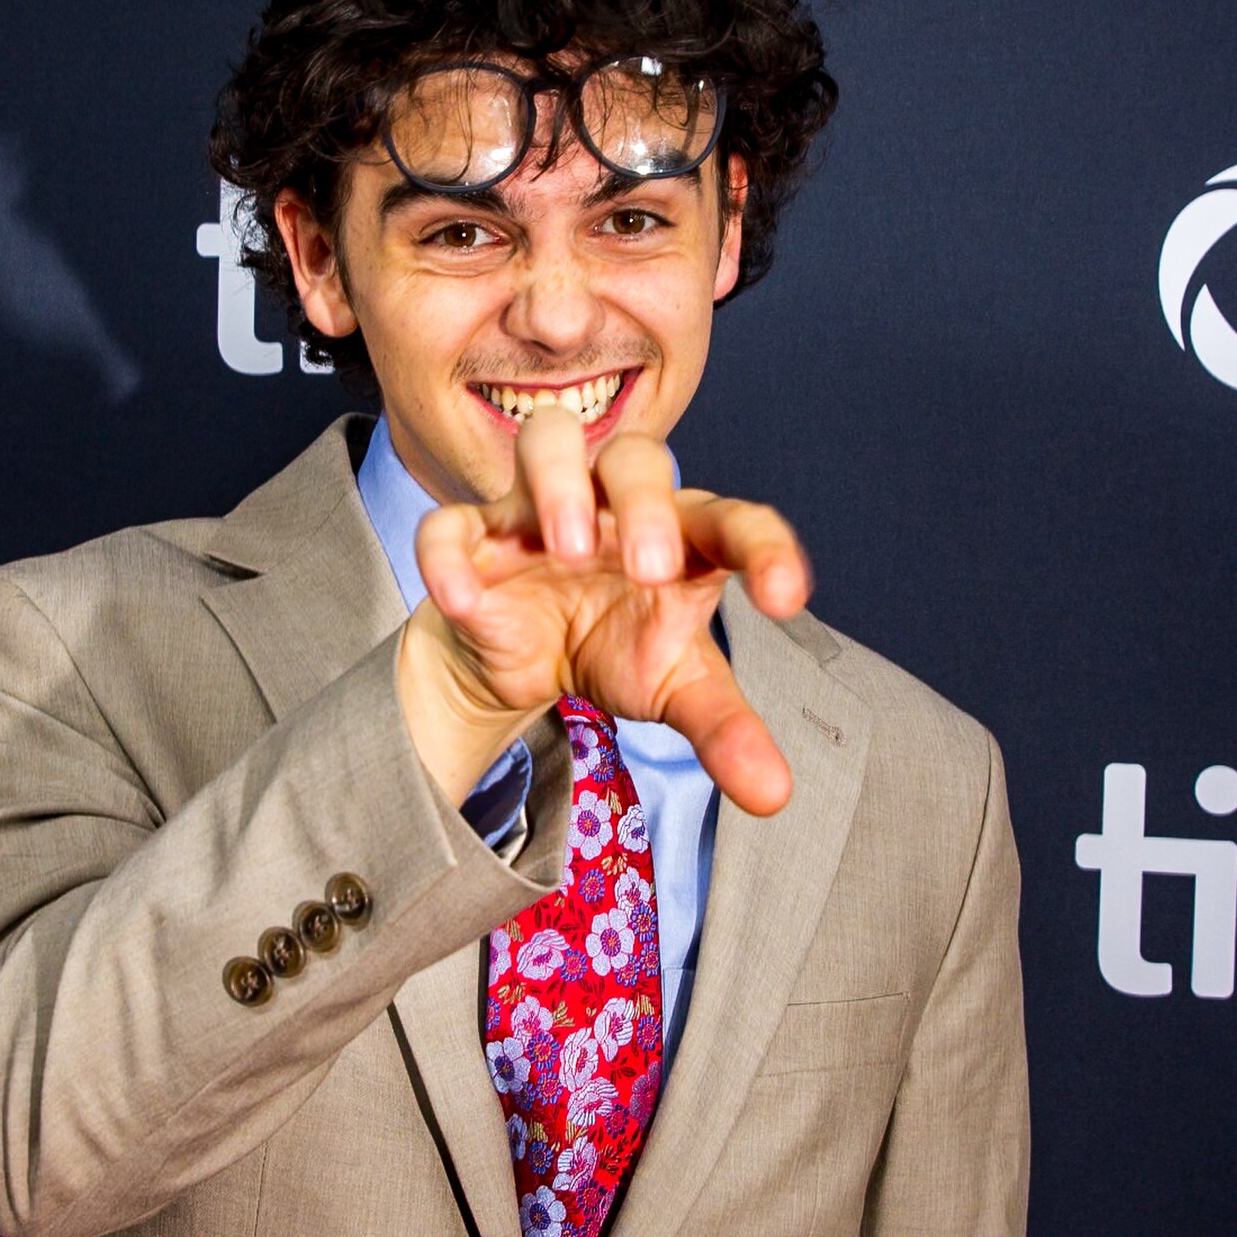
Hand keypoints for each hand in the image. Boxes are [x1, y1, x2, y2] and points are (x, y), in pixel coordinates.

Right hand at [397, 405, 810, 818]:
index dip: (765, 548)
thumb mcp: (675, 688)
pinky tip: (466, 598)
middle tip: (652, 570)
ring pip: (546, 442)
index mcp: (682, 533)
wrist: (526, 662)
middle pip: (634, 458)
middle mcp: (613, 507)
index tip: (785, 599)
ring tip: (568, 549)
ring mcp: (540, 512)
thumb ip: (723, 729)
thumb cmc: (615, 644)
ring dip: (559, 485)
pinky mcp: (474, 539)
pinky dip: (451, 554)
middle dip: (644, 506)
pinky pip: (452, 525)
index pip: (733, 520)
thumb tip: (773, 794)